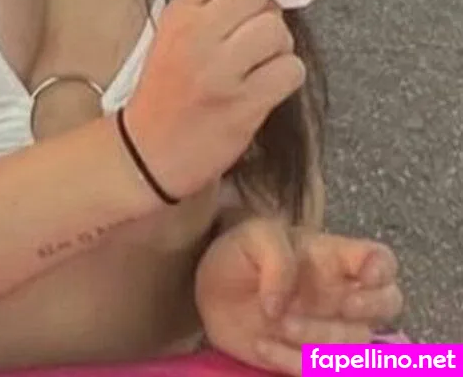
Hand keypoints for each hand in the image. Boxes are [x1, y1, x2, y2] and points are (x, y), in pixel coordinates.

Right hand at [124, 0, 305, 200]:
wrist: (148, 152)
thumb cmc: (164, 92)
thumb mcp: (172, 37)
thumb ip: (205, 5)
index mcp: (178, 14)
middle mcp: (197, 35)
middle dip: (266, 11)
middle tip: (256, 33)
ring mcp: (220, 71)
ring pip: (278, 30)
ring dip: (279, 46)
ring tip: (261, 63)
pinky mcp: (244, 104)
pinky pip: (291, 69)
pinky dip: (287, 76)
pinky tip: (268, 86)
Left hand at [196, 217, 402, 375]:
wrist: (211, 292)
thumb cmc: (240, 255)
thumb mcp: (253, 237)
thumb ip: (275, 260)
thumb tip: (282, 306)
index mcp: (334, 257)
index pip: (381, 260)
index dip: (383, 269)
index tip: (364, 276)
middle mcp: (343, 294)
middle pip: (389, 304)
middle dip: (369, 309)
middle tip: (338, 305)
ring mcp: (331, 329)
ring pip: (358, 344)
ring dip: (322, 339)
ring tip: (277, 324)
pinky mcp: (311, 359)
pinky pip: (322, 371)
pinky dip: (295, 363)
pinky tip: (263, 346)